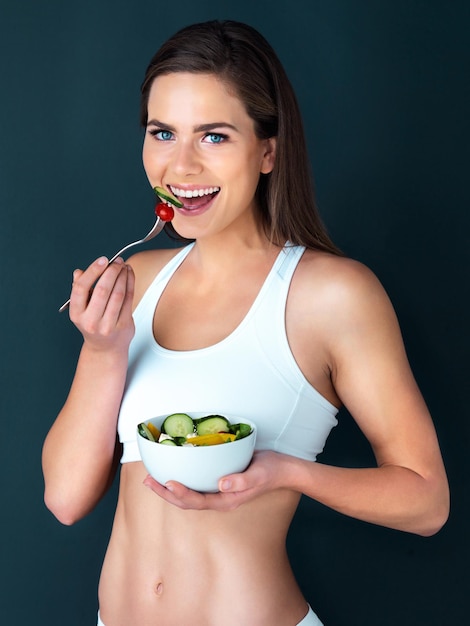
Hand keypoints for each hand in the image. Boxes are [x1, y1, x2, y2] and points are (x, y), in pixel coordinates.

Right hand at [69, 256, 134, 350]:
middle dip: (111, 272)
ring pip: (117, 294)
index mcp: (77, 314)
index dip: (92, 272)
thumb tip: (79, 272)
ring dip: (122, 276)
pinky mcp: (123, 325)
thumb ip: (80, 291)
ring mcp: (108, 325)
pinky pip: (128, 299)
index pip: (81, 288)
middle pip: (102, 290)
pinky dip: (130, 283)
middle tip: (116, 261)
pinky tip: (129, 275)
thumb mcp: (81, 309)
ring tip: (123, 266)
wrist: (105, 349)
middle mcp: (91, 321)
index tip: (102, 260)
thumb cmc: (93, 323)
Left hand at [143, 450, 284, 510]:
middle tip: (147, 481)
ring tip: (151, 478)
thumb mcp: (258, 474)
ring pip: (188, 494)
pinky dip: (182, 478)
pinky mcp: (218, 481)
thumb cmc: (270, 471)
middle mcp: (218, 498)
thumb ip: (241, 480)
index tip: (167, 483)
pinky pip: (196, 483)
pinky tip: (174, 469)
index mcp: (226, 500)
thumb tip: (221, 484)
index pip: (197, 502)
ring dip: (168, 488)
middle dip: (165, 493)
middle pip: (186, 501)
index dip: (180, 494)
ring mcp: (218, 491)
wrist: (282, 469)